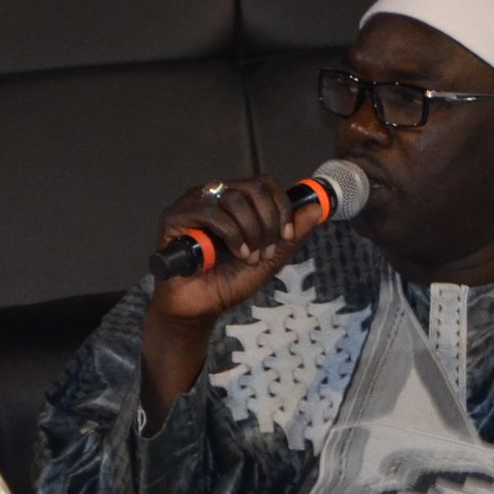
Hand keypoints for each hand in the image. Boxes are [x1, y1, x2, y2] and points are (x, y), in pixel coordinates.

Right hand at [140, 175, 327, 421]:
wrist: (197, 309)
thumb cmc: (226, 283)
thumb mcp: (269, 259)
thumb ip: (291, 236)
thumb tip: (319, 208)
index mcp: (233, 201)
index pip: (263, 183)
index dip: (281, 206)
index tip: (286, 235)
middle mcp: (213, 196)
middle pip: (252, 187)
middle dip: (267, 222)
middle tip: (264, 251)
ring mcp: (192, 204)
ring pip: (234, 198)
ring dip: (251, 231)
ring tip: (249, 257)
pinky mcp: (174, 217)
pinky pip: (212, 212)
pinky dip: (231, 234)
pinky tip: (236, 254)